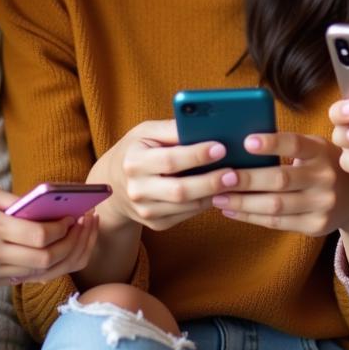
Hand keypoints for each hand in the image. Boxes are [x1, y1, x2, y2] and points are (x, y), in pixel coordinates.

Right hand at [0, 183, 98, 291]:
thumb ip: (15, 200)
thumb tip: (47, 206)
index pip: (40, 235)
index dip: (64, 228)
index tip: (75, 217)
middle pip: (45, 260)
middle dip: (71, 245)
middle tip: (84, 229)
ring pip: (36, 274)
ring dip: (61, 258)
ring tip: (74, 240)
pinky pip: (19, 279)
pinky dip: (39, 267)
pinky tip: (51, 251)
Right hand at [90, 120, 249, 232]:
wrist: (114, 183)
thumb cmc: (137, 149)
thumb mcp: (146, 132)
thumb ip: (171, 129)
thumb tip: (204, 126)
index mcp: (134, 161)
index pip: (170, 160)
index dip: (197, 155)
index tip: (221, 148)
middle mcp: (137, 189)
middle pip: (179, 190)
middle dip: (210, 182)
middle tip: (234, 173)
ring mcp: (145, 210)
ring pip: (186, 206)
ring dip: (212, 195)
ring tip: (233, 182)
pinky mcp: (155, 223)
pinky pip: (186, 216)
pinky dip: (205, 204)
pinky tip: (219, 192)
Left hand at [208, 132, 348, 236]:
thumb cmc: (322, 164)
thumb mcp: (315, 148)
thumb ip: (288, 145)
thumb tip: (241, 143)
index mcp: (321, 151)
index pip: (295, 144)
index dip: (271, 143)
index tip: (246, 142)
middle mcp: (324, 178)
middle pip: (280, 180)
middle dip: (246, 179)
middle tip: (220, 176)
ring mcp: (322, 204)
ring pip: (275, 206)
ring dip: (242, 202)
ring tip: (218, 196)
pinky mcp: (316, 225)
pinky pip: (277, 223)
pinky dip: (251, 217)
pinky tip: (232, 210)